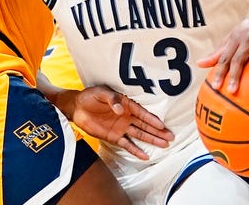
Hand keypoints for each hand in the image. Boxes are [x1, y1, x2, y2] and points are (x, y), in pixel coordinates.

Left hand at [54, 85, 173, 159]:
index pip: (142, 113)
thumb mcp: (101, 93)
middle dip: (158, 131)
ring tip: (164, 145)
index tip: (162, 125)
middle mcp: (127, 117)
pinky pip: (127, 144)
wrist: (77, 107)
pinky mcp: (114, 136)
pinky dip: (135, 150)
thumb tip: (121, 110)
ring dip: (151, 140)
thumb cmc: (91, 96)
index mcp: (126, 104)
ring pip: (140, 135)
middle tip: (171, 137)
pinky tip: (145, 156)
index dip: (152, 119)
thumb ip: (113, 100)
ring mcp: (122, 127)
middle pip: (145, 125)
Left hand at [196, 5, 248, 92]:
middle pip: (240, 58)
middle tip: (233, 91)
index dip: (219, 72)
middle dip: (236, 74)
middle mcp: (247, 40)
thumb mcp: (231, 39)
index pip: (224, 58)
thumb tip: (199, 65)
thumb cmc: (246, 32)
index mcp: (234, 40)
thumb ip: (217, 53)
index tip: (216, 87)